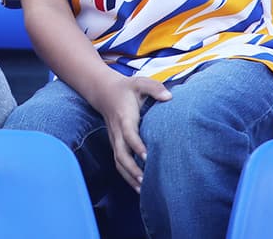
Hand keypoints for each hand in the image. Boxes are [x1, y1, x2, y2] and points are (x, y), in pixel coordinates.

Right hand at [88, 74, 171, 191]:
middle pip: (121, 154)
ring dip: (129, 176)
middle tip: (145, 180)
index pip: (129, 134)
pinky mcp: (116, 144)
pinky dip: (127, 176)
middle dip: (132, 168)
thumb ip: (154, 88)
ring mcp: (115, 139)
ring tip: (143, 190)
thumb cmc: (126, 88)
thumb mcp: (140, 82)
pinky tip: (138, 187)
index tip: (147, 156)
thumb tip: (168, 97)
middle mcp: (117, 131)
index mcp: (124, 117)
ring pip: (118, 161)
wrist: (104, 91)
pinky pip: (119, 163)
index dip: (136, 145)